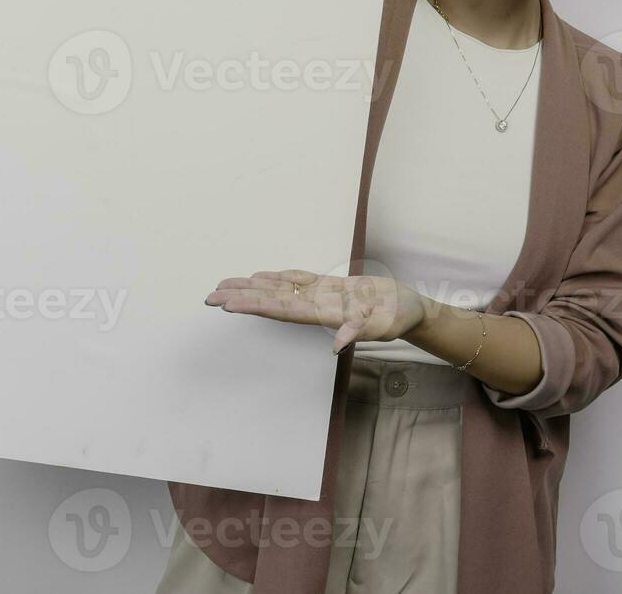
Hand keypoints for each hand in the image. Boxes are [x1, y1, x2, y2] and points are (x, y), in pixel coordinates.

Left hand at [203, 269, 427, 353]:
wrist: (412, 310)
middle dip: (240, 298)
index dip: (254, 306)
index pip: (281, 310)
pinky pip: (297, 280)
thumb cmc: (400, 316)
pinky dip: (276, 277)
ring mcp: (321, 296)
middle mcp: (316, 306)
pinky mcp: (330, 287)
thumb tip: (337, 345)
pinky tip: (259, 276)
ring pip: (279, 289)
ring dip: (250, 287)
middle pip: (271, 300)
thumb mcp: (384, 325)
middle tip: (209, 296)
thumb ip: (359, 331)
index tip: (227, 306)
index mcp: (324, 314)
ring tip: (222, 285)